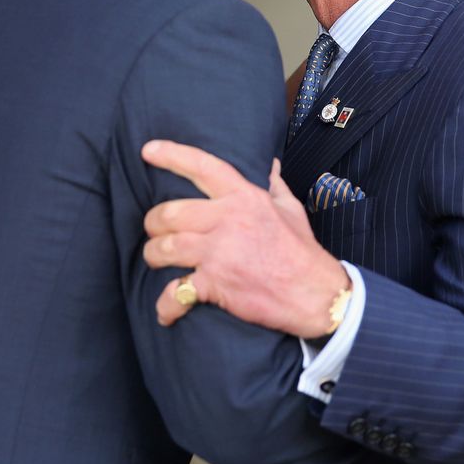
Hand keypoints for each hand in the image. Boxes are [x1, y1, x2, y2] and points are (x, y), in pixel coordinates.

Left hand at [141, 139, 349, 338]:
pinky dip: (167, 306)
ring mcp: (219, 253)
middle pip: (170, 213)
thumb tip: (269, 164)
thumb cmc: (301, 252)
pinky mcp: (215, 284)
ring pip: (164, 248)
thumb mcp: (290, 210)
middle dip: (154, 223)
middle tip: (155, 230)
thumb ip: (274, 185)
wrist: (315, 294)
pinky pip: (176, 293)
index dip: (171, 155)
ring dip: (153, 256)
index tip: (148, 151)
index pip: (203, 167)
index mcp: (245, 198)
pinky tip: (166, 312)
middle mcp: (228, 220)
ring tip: (156, 260)